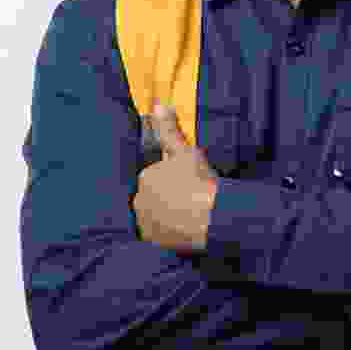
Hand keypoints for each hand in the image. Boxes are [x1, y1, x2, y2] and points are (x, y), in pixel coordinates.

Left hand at [132, 104, 219, 252]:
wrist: (211, 218)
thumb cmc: (199, 182)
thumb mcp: (186, 151)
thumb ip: (170, 130)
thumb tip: (158, 106)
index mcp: (145, 178)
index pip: (157, 176)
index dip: (175, 179)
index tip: (190, 183)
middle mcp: (139, 202)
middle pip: (155, 197)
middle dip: (169, 198)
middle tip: (192, 199)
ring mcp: (146, 225)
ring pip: (157, 216)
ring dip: (169, 216)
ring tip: (191, 215)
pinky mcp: (155, 243)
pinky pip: (161, 236)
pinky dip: (170, 233)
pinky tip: (187, 229)